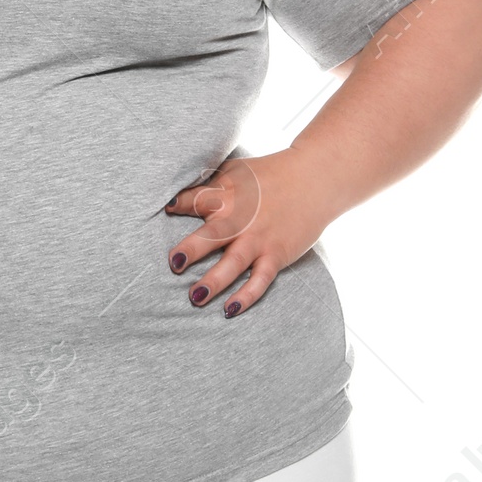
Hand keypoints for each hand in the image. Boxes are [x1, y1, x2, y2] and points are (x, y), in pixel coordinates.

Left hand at [164, 150, 334, 316]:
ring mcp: (258, 239)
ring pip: (233, 264)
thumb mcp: (236, 171)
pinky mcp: (276, 255)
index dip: (180, 204)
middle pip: (212, 236)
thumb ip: (209, 185)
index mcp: (226, 195)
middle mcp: (240, 219)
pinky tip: (230, 310)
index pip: (197, 199)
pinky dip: (246, 296)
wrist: (315, 179)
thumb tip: (175, 196)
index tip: (166, 208)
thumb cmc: (269, 175)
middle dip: (191, 250)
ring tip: (195, 297)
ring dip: (214, 282)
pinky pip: (260, 280)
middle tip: (173, 265)